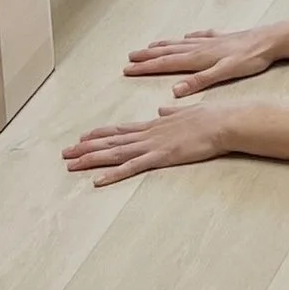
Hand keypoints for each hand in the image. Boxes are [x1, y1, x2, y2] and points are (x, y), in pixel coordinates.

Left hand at [64, 104, 237, 185]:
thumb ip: (172, 113)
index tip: (83, 137)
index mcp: (155, 125)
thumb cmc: (211, 118)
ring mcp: (152, 145)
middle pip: (112, 141)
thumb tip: (162, 109)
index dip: (101, 134)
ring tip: (71, 164)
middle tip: (65, 152)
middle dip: (87, 148)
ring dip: (91, 159)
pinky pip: (131, 168)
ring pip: (115, 153)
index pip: (122, 130)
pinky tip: (97, 180)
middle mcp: (148, 134)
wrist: (223, 122)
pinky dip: (113, 174)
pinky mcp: (160, 157)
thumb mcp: (188, 112)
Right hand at [122, 27, 274, 96]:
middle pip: (169, 51)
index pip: (166, 63)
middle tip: (130, 57)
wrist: (270, 40)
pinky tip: (187, 35)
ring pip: (181, 42)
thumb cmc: (249, 60)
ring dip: (164, 45)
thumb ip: (199, 82)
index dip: (146, 67)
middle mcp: (200, 47)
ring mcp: (211, 40)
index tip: (127, 68)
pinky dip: (189, 37)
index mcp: (198, 58)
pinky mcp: (222, 37)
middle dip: (148, 55)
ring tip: (150, 46)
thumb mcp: (225, 73)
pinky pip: (199, 36)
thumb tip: (174, 91)